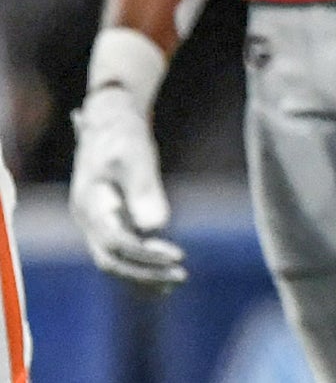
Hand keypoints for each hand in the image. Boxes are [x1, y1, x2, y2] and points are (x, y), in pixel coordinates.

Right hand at [71, 85, 185, 288]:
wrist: (110, 120)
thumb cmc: (122, 135)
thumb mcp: (136, 157)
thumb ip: (145, 190)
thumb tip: (156, 226)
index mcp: (90, 205)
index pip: (116, 243)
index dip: (146, 255)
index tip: (178, 257)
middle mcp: (87, 219)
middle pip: (111, 260)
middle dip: (144, 273)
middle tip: (180, 276)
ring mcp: (95, 222)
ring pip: (113, 260)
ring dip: (142, 274)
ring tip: (175, 282)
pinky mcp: (108, 220)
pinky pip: (120, 251)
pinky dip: (140, 263)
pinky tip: (164, 271)